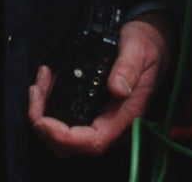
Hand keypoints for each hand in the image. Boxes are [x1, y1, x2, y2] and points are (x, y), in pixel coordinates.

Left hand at [28, 12, 171, 155]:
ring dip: (44, 113)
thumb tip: (117, 89)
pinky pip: (67, 122)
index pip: (94, 142)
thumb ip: (128, 68)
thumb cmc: (147, 48)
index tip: (44, 121)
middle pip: (71, 146)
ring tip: (40, 83)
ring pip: (65, 136)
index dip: (65, 138)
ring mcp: (102, 121)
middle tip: (37, 91)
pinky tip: (47, 84)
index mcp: (126, 114)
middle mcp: (113, 124)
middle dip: (44, 124)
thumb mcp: (138, 49)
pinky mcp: (94, 113)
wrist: (154, 45)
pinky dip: (50, 106)